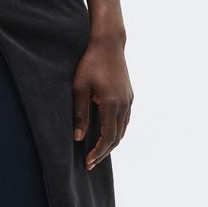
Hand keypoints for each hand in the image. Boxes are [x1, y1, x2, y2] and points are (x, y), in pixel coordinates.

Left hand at [72, 36, 132, 169]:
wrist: (108, 44)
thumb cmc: (91, 63)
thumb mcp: (79, 88)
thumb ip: (80, 114)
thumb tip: (79, 138)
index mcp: (112, 104)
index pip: (107, 137)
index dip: (98, 152)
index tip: (88, 162)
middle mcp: (124, 104)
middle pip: (117, 137)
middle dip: (104, 152)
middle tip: (91, 162)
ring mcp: (129, 100)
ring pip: (123, 129)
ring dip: (111, 143)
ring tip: (98, 152)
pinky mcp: (129, 95)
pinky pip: (124, 120)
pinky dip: (116, 131)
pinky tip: (107, 134)